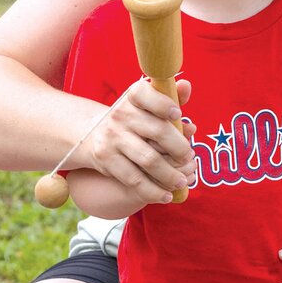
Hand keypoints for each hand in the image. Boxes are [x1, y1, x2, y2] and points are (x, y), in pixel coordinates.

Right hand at [82, 77, 196, 204]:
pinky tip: (166, 195)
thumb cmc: (134, 120)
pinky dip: (154, 190)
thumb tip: (186, 86)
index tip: (178, 114)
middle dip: (179, 148)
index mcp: (134, 97)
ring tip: (182, 181)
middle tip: (189, 158)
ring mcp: (113, 138)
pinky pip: (135, 179)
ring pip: (149, 160)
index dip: (163, 104)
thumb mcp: (147, 106)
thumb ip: (170, 98)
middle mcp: (121, 115)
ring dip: (170, 175)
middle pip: (158, 131)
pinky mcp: (107, 160)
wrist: (92, 135)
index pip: (146, 94)